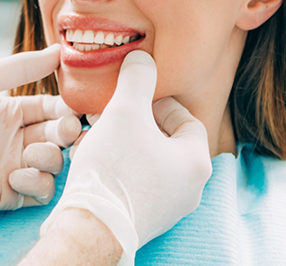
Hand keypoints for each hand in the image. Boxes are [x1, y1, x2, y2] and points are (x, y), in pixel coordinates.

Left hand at [0, 44, 81, 217]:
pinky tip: (15, 176)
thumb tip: (60, 50)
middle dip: (68, 132)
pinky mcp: (9, 193)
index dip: (68, 108)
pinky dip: (37, 183)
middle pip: (59, 135)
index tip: (77, 110)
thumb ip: (23, 66)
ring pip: (55, 162)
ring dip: (50, 157)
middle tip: (68, 131)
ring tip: (30, 154)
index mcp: (13, 112)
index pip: (52, 108)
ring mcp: (14, 166)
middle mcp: (17, 139)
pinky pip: (42, 190)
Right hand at [40, 51, 211, 264]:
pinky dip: (120, 161)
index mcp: (195, 162)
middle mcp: (189, 188)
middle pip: (166, 139)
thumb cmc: (114, 168)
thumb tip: (142, 58)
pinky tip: (96, 153)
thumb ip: (138, 78)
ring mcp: (168, 206)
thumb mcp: (125, 111)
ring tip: (99, 129)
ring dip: (126, 139)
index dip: (161, 103)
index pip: (187, 119)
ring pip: (148, 158)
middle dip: (137, 120)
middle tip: (115, 111)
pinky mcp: (145, 216)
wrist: (90, 228)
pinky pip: (137, 178)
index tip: (138, 98)